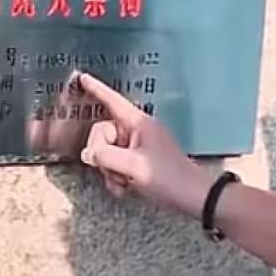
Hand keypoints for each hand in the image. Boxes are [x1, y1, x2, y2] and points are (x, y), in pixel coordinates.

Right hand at [76, 71, 212, 216]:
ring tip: (124, 183)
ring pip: (107, 151)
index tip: (82, 77)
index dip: (96, 89)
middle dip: (102, 154)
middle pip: (103, 132)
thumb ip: (105, 156)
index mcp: (139, 123)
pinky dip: (116, 177)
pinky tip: (124, 189)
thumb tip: (89, 154)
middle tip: (114, 171)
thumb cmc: (170, 178)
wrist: (193, 197)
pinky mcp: (140, 161)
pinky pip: (117, 163)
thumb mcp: (133, 166)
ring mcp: (139, 146)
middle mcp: (138, 130)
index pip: (113, 101)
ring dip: (109, 170)